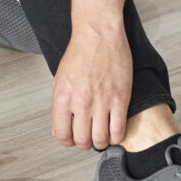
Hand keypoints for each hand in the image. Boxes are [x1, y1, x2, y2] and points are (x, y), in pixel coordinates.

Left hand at [52, 24, 131, 149]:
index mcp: (62, 98)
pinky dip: (117, 137)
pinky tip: (115, 134)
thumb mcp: (59, 80)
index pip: (61, 134)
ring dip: (101, 143)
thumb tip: (63, 123)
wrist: (98, 35)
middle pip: (81, 140)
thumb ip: (61, 103)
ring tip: (102, 139)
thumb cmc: (79, 54)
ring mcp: (101, 102)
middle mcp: (80, 103)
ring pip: (101, 138)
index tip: (71, 141)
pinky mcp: (120, 98)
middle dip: (83, 145)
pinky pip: (119, 129)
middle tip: (87, 141)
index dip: (66, 142)